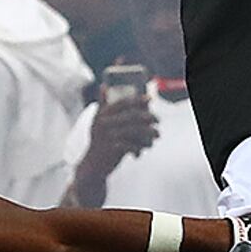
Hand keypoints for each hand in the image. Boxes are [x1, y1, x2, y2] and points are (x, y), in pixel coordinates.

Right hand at [69, 88, 156, 203]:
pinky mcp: (114, 149)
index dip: (138, 99)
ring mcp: (109, 137)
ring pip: (136, 131)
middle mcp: (104, 124)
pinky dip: (142, 146)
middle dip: (149, 117)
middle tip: (158, 120)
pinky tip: (146, 147)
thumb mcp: (97, 122)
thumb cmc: (99, 142)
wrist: (93, 166)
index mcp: (101, 115)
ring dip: (149, 133)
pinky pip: (134, 145)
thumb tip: (104, 85)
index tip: (150, 98)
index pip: (122, 102)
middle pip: (133, 116)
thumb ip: (102, 105)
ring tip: (156, 135)